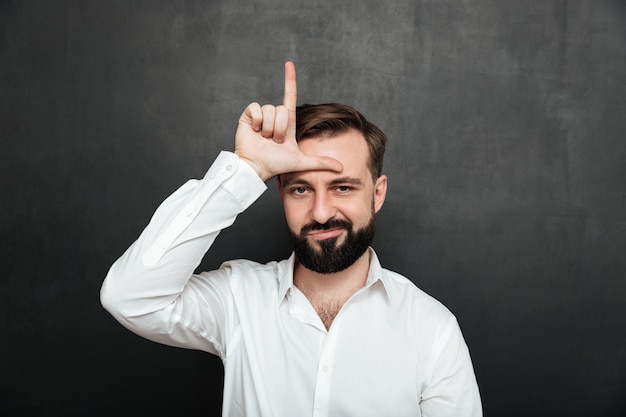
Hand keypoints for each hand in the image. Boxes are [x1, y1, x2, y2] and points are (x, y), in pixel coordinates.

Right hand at [234, 62, 342, 180]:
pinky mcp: (248, 117)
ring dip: (270, 128)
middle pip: (282, 109)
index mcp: (286, 122)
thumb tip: (341, 168)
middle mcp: (274, 116)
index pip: (289, 95)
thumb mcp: (301, 162)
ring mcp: (260, 117)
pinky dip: (258, 121)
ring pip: (270, 110)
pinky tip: (255, 132)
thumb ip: (321, 162)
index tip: (289, 64)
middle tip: (275, 141)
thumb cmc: (276, 165)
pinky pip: (256, 108)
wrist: (258, 168)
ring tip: (265, 139)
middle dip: (280, 128)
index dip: (290, 79)